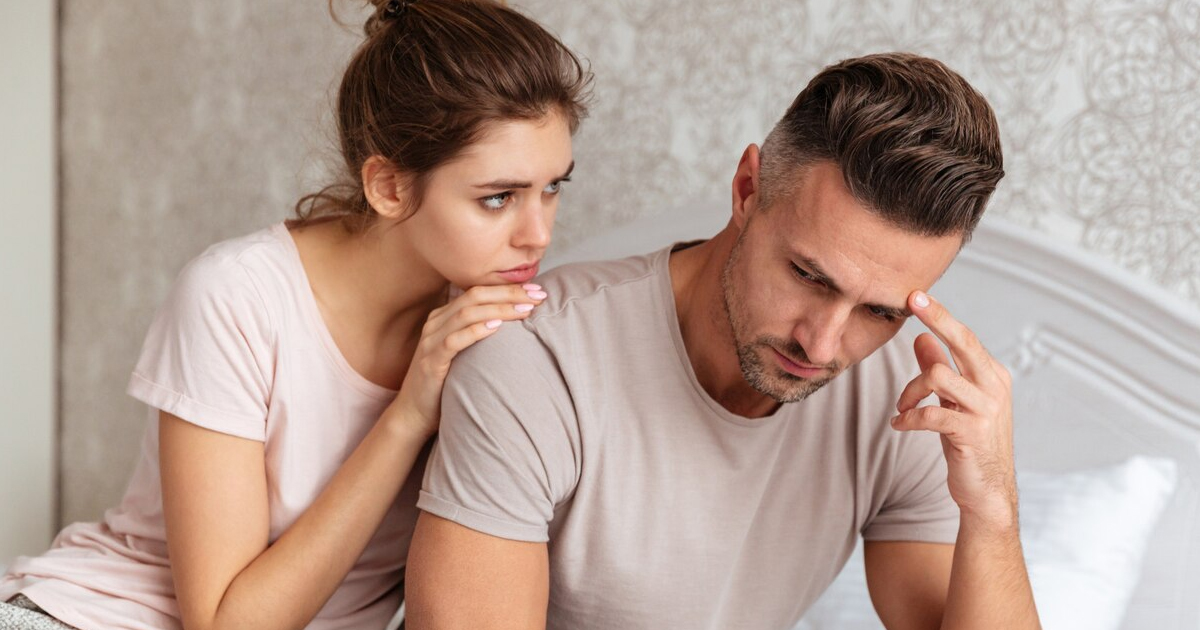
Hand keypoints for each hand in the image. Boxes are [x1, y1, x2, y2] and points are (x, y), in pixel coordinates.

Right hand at [386, 283, 547, 436]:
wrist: (414, 411)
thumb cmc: (446, 381)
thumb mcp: (464, 351)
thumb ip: (481, 333)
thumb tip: (518, 321)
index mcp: (444, 316)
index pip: (479, 292)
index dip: (508, 288)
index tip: (536, 290)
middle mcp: (436, 323)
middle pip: (475, 296)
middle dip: (509, 294)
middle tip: (538, 296)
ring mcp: (431, 341)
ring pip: (466, 314)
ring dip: (499, 310)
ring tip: (525, 310)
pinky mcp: (430, 362)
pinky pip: (453, 341)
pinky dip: (476, 332)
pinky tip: (496, 328)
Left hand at [891, 291, 1017, 529]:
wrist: (987, 490)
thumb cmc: (968, 442)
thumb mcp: (953, 400)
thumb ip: (939, 368)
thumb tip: (920, 337)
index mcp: (991, 374)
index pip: (964, 336)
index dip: (940, 314)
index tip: (916, 294)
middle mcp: (993, 387)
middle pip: (963, 341)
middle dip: (937, 319)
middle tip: (911, 302)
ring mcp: (986, 410)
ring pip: (938, 376)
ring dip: (910, 392)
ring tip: (902, 408)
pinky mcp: (971, 433)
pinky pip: (931, 413)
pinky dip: (909, 418)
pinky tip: (899, 425)